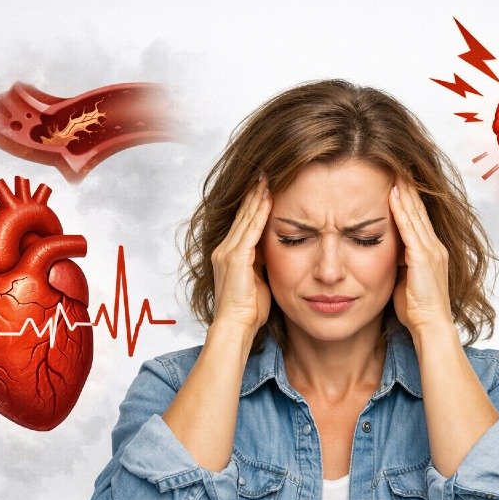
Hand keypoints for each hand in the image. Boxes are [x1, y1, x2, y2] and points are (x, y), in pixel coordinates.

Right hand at [211, 175, 272, 332]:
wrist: (235, 327)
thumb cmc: (248, 311)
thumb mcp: (258, 281)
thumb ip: (262, 264)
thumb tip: (274, 253)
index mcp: (229, 255)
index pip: (243, 223)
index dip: (252, 204)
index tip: (263, 187)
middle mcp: (224, 250)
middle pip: (242, 215)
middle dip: (254, 193)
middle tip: (264, 172)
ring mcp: (228, 253)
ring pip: (246, 218)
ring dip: (257, 196)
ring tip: (266, 177)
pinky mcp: (236, 258)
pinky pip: (250, 230)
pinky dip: (260, 212)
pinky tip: (267, 198)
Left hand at [388, 177, 452, 334]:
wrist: (431, 326)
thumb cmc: (418, 310)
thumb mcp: (408, 280)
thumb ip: (402, 264)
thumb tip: (390, 254)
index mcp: (433, 252)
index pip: (420, 218)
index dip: (411, 198)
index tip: (401, 180)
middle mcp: (435, 247)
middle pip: (420, 210)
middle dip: (409, 187)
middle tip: (399, 165)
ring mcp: (431, 251)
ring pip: (415, 214)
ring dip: (404, 191)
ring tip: (395, 170)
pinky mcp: (422, 258)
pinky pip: (409, 228)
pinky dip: (401, 210)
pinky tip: (393, 194)